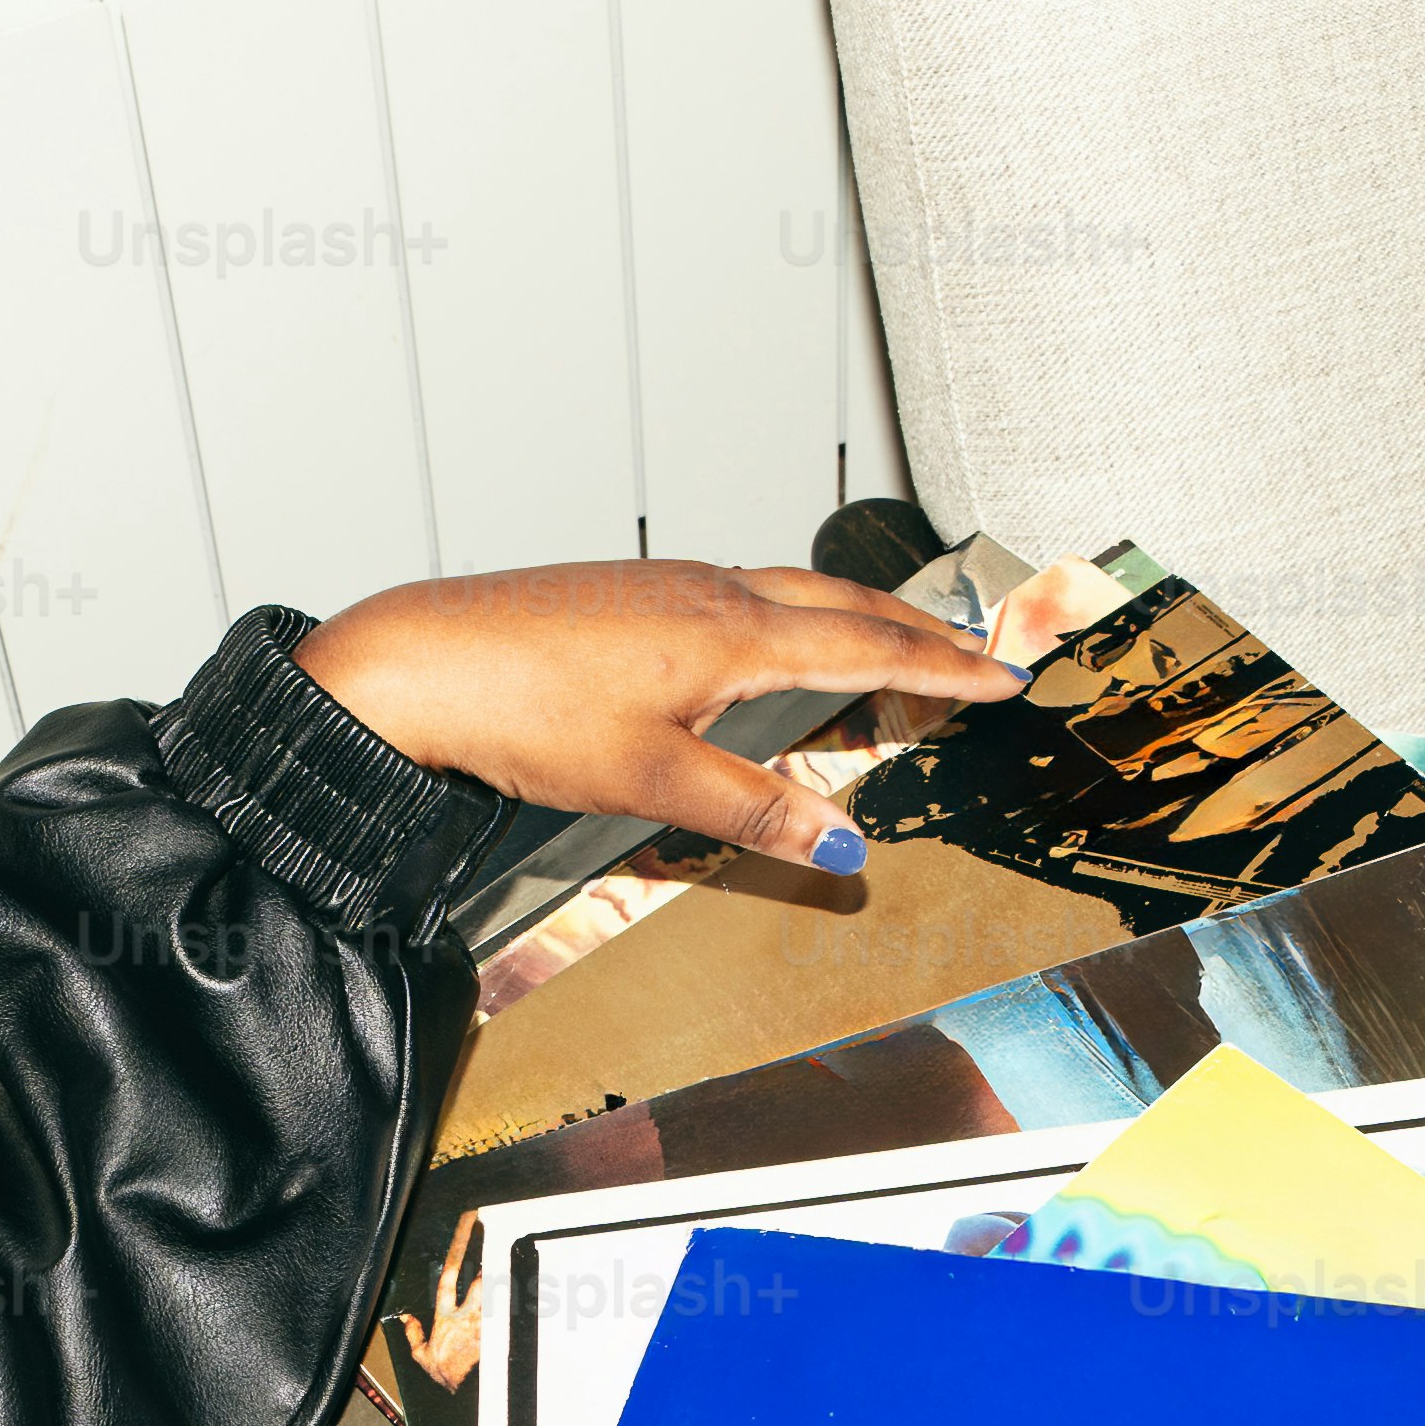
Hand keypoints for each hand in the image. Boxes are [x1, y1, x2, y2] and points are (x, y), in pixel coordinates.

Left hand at [293, 564, 1021, 874]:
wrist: (420, 660)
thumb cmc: (522, 705)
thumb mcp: (650, 778)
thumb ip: (752, 807)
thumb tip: (842, 841)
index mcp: (733, 631)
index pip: (868, 644)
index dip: (943, 665)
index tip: (1004, 675)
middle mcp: (711, 591)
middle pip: (843, 603)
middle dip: (918, 629)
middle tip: (975, 651)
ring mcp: (669, 583)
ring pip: (791, 589)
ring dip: (856, 612)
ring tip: (896, 636)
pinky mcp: (631, 592)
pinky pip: (742, 591)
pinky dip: (792, 610)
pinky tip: (773, 634)